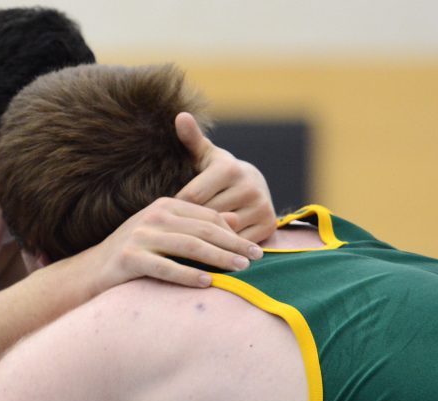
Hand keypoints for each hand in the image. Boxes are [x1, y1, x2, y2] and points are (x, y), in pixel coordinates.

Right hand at [88, 197, 263, 290]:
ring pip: (189, 247)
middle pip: (203, 231)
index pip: (208, 217)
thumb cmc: (134, 254)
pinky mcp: (129, 258)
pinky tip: (208, 283)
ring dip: (218, 259)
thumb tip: (235, 221)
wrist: (91, 271)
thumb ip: (197, 226)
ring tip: (240, 270)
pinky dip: (188, 276)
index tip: (256, 249)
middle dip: (233, 245)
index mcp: (164, 206)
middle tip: (257, 260)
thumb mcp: (165, 234)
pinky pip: (166, 268)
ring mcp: (139, 237)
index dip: (234, 233)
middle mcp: (153, 216)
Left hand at [174, 112, 277, 242]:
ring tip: (191, 237)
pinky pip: (236, 244)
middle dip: (191, 222)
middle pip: (206, 215)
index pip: (191, 197)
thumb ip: (191, 139)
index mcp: (229, 169)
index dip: (177, 207)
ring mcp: (262, 207)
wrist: (253, 186)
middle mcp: (249, 186)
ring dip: (206, 237)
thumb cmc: (218, 172)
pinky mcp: (269, 225)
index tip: (167, 212)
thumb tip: (181, 116)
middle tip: (176, 229)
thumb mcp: (204, 155)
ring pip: (221, 231)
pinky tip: (212, 245)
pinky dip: (223, 247)